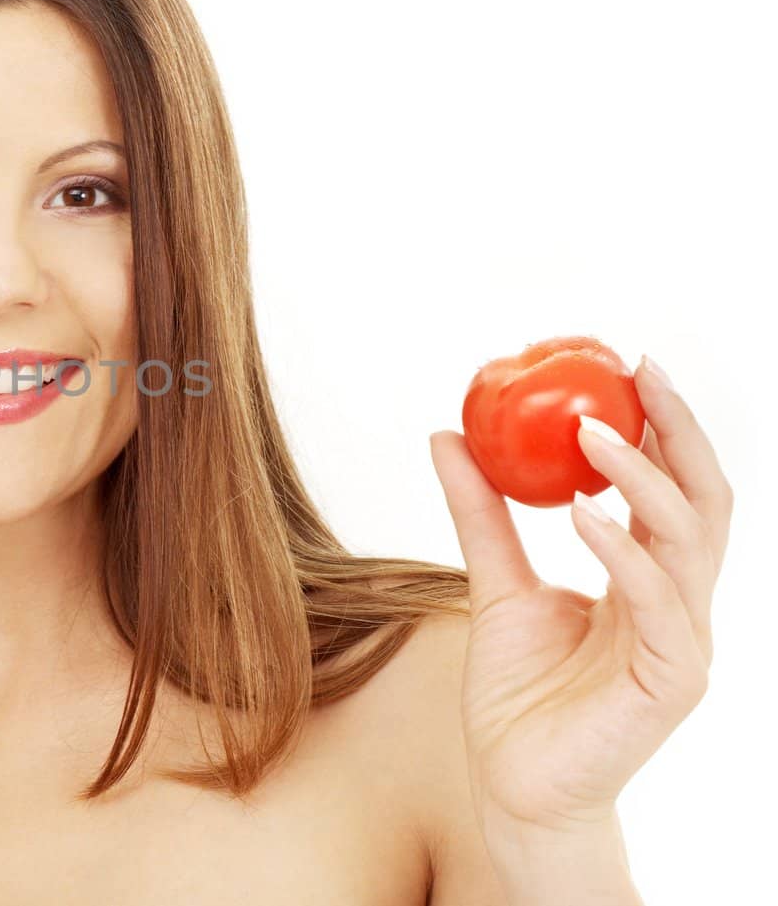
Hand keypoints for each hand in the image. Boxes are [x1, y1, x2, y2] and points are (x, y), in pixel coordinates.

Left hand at [427, 355, 731, 833]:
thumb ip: (481, 513)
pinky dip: (622, 551)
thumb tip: (446, 432)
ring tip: (588, 432)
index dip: (662, 425)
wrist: (514, 786)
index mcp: (649, 578)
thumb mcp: (494, 582)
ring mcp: (683, 642)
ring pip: (689, 540)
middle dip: (677, 429)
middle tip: (638, 370)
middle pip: (704, 498)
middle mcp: (679, 603)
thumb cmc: (517, 694)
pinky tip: (583, 515)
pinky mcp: (672, 681)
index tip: (628, 365)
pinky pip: (657, 603)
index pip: (675, 486)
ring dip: (642, 478)